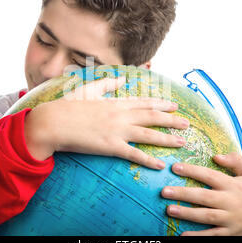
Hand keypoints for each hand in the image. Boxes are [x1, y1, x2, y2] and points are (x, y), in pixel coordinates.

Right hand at [24, 76, 189, 168]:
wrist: (54, 122)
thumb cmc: (69, 106)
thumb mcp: (89, 89)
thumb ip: (107, 83)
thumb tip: (122, 77)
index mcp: (115, 102)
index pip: (144, 102)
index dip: (161, 104)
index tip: (175, 105)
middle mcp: (120, 115)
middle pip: (152, 116)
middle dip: (171, 119)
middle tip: (187, 123)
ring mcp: (117, 130)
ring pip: (148, 134)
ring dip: (167, 138)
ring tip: (182, 141)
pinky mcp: (110, 146)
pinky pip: (134, 154)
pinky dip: (148, 159)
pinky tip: (161, 165)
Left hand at [161, 152, 241, 234]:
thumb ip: (235, 160)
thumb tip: (216, 156)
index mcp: (233, 185)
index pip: (210, 176)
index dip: (192, 170)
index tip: (175, 167)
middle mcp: (231, 202)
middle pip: (204, 197)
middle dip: (183, 194)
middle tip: (164, 191)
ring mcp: (230, 219)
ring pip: (206, 216)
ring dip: (187, 213)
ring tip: (169, 209)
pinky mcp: (230, 233)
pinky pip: (212, 235)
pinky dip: (198, 236)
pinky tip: (182, 235)